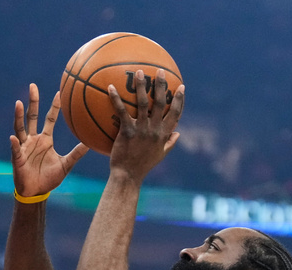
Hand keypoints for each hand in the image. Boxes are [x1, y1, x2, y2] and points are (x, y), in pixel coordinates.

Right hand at [10, 84, 88, 196]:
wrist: (37, 192)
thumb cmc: (49, 178)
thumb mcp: (66, 165)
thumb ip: (76, 153)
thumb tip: (90, 143)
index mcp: (45, 139)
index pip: (50, 119)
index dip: (54, 106)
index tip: (59, 93)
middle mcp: (33, 139)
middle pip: (32, 116)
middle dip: (32, 102)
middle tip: (33, 86)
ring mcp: (24, 147)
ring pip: (20, 128)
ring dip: (18, 116)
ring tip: (18, 104)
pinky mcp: (17, 158)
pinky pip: (15, 150)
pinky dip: (14, 144)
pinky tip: (13, 138)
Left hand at [107, 69, 184, 183]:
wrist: (128, 176)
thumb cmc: (143, 166)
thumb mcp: (160, 155)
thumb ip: (170, 143)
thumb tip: (178, 133)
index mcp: (164, 134)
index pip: (176, 114)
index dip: (179, 100)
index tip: (181, 87)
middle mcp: (155, 130)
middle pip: (161, 103)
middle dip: (161, 85)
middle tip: (159, 71)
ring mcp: (141, 130)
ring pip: (143, 103)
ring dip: (141, 86)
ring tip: (138, 72)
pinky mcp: (127, 132)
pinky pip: (121, 111)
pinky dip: (116, 98)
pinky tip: (110, 87)